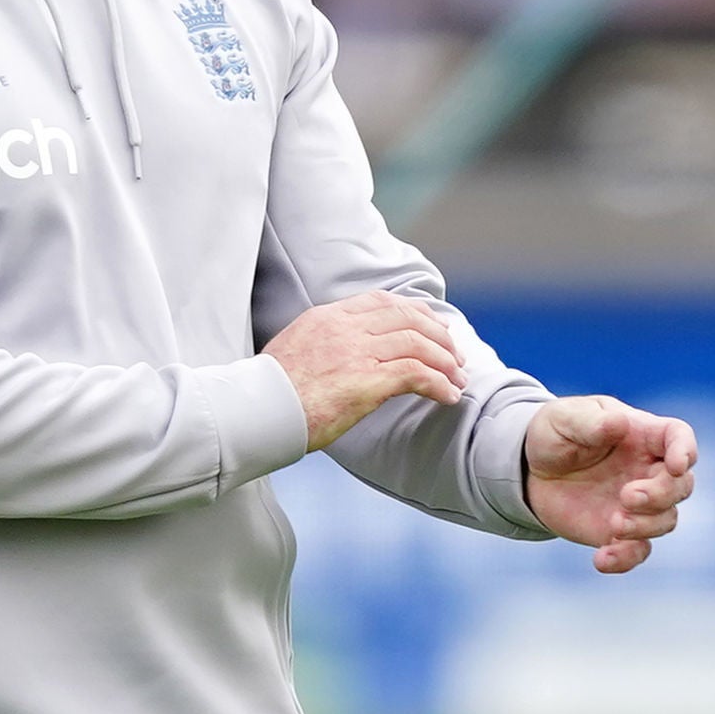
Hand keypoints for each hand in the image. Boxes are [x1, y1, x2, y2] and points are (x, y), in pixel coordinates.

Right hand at [264, 292, 465, 450]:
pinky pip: (416, 374)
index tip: (434, 327)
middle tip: (455, 356)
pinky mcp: (366, 382)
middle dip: (439, 336)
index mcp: (328, 317)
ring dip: (446, 362)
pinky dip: (439, 384)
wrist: (256, 411)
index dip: (416, 313)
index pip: (383, 301)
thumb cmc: (271, 392)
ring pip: (418, 344)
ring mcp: (356, 353)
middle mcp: (346, 328)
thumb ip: (326, 341)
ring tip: (457, 379)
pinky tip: (447, 395)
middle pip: (408, 318)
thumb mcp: (296, 348)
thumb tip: (347, 353)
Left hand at [524, 396, 696, 573]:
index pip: (679, 437)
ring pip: (666, 520)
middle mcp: (647, 470)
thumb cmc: (555, 433)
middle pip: (681, 485)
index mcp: (642, 434)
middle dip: (662, 494)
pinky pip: (637, 551)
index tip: (676, 465)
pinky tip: (601, 559)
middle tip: (627, 497)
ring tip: (614, 525)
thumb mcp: (564, 419)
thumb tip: (619, 424)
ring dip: (646, 526)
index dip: (686, 450)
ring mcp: (638, 504)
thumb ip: (591, 422)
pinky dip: (625, 559)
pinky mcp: (620, 532)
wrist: (532, 470)